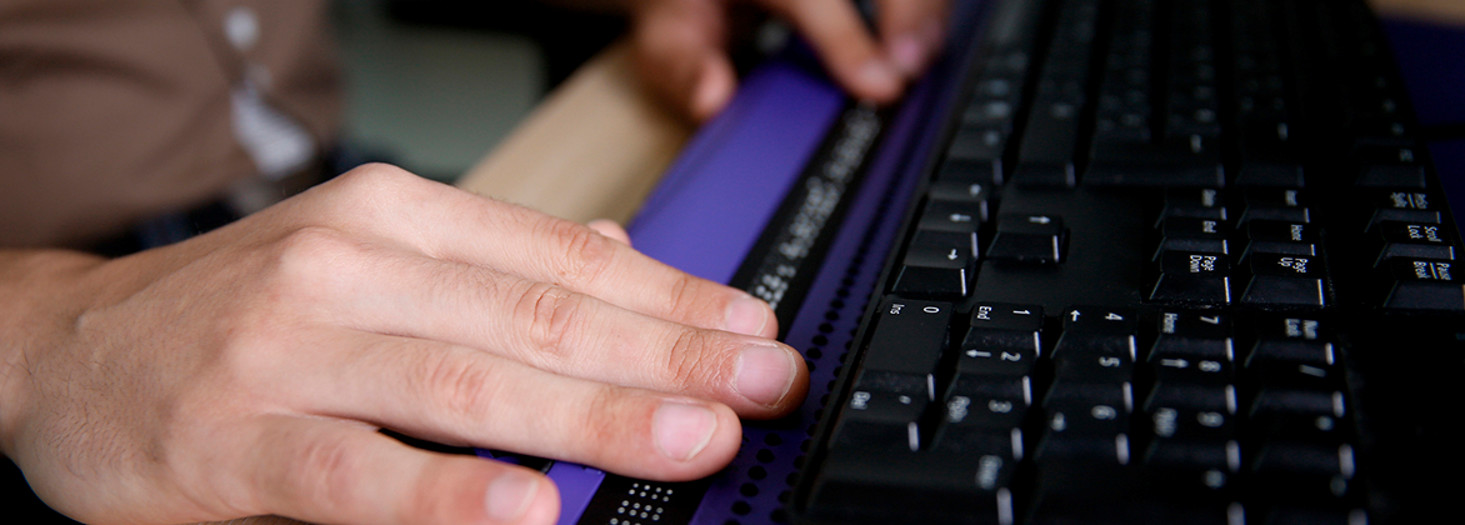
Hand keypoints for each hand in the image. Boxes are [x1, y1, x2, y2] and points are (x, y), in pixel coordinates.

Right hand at [0, 164, 807, 523]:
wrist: (64, 349)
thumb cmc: (238, 308)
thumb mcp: (372, 255)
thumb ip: (497, 260)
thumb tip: (620, 250)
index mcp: (399, 218)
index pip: (565, 256)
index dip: (673, 298)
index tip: (756, 335)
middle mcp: (351, 267)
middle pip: (536, 315)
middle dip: (664, 356)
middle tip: (759, 389)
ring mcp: (290, 352)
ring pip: (463, 385)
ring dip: (586, 414)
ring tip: (685, 438)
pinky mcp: (236, 442)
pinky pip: (358, 475)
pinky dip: (446, 494)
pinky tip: (527, 511)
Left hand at [629, 0, 951, 120]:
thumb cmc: (687, 5)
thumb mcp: (666, 36)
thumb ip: (683, 67)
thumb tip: (712, 97)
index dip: (849, 42)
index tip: (881, 85)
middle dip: (909, 14)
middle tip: (908, 72)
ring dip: (923, 12)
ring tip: (919, 61)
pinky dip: (923, 8)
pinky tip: (920, 39)